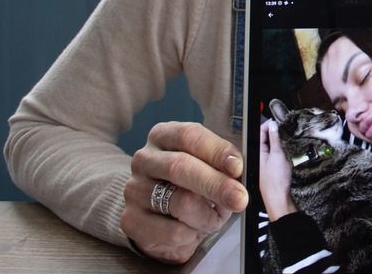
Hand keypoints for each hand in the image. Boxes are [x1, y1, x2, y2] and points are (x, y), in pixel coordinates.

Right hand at [121, 121, 248, 263]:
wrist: (162, 221)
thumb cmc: (191, 187)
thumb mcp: (210, 169)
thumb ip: (224, 166)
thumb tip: (238, 172)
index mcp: (164, 136)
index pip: (189, 135)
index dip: (216, 151)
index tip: (237, 167)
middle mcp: (144, 159)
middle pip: (180, 167)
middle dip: (215, 184)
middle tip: (239, 198)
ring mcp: (134, 189)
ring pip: (179, 202)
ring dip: (207, 215)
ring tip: (213, 218)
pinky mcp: (132, 220)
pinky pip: (173, 231)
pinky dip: (193, 234)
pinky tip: (191, 230)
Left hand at [259, 119, 297, 219]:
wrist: (281, 201)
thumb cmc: (276, 182)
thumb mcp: (278, 154)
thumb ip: (276, 138)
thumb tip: (274, 124)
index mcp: (256, 151)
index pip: (261, 130)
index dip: (272, 123)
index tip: (282, 120)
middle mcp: (259, 156)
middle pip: (268, 137)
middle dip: (279, 133)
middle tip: (289, 130)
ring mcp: (267, 163)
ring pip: (275, 146)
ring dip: (283, 142)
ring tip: (291, 142)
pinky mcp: (274, 170)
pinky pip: (279, 155)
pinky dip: (286, 151)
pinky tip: (292, 153)